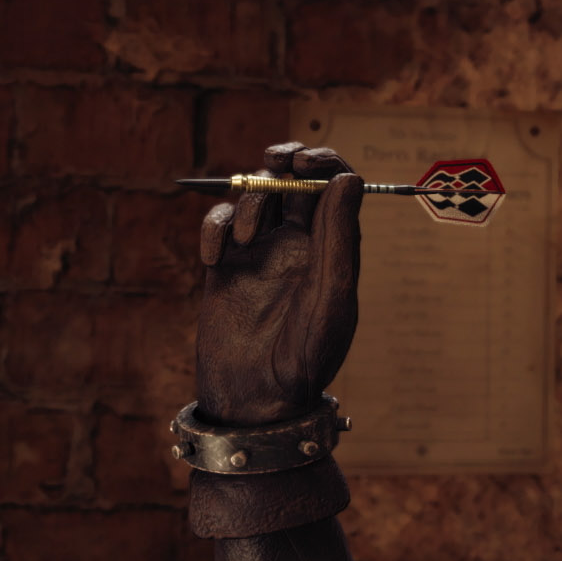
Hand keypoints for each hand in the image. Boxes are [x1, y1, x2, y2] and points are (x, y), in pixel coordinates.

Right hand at [196, 142, 363, 426]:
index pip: (334, 185)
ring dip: (248, 201)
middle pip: (292, 179)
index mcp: (332, 248)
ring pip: (254, 196)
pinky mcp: (225, 267)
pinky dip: (214, 228)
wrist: (257, 399)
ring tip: (246, 238)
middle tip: (277, 162)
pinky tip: (215, 257)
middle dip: (283, 160)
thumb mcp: (331, 297)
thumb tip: (347, 179)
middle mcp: (299, 244)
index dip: (324, 161)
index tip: (306, 161)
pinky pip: (218, 225)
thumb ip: (339, 238)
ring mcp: (260, 253)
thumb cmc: (306, 356)